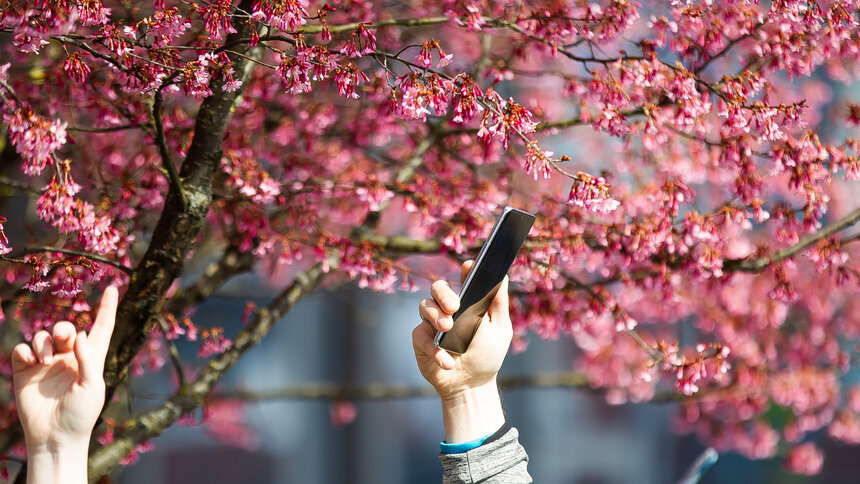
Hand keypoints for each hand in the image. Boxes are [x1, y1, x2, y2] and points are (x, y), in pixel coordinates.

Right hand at [12, 287, 117, 454]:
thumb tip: (78, 334)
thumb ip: (88, 360)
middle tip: (62, 338)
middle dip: (62, 328)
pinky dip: (24, 351)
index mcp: (91, 359)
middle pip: (65, 329)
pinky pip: (22, 350)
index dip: (106, 309)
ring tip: (44, 360)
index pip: (100, 329)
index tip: (111, 288)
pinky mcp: (25, 372)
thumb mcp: (92, 387)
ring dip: (43, 342)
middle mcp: (69, 358)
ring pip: (42, 337)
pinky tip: (30, 361)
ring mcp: (46, 364)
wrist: (55, 438)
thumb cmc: (81, 415)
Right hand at [412, 261, 511, 442]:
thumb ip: (499, 304)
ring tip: (447, 329)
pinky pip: (420, 335)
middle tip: (454, 306)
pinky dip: (434, 348)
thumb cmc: (486, 355)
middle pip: (438, 288)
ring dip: (436, 316)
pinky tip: (447, 360)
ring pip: (424, 306)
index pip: (464, 280)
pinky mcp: (420, 340)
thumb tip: (503, 276)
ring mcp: (432, 323)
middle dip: (444, 294)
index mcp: (468, 302)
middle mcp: (447, 308)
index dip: (465, 271)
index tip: (469, 266)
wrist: (472, 385)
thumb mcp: (500, 329)